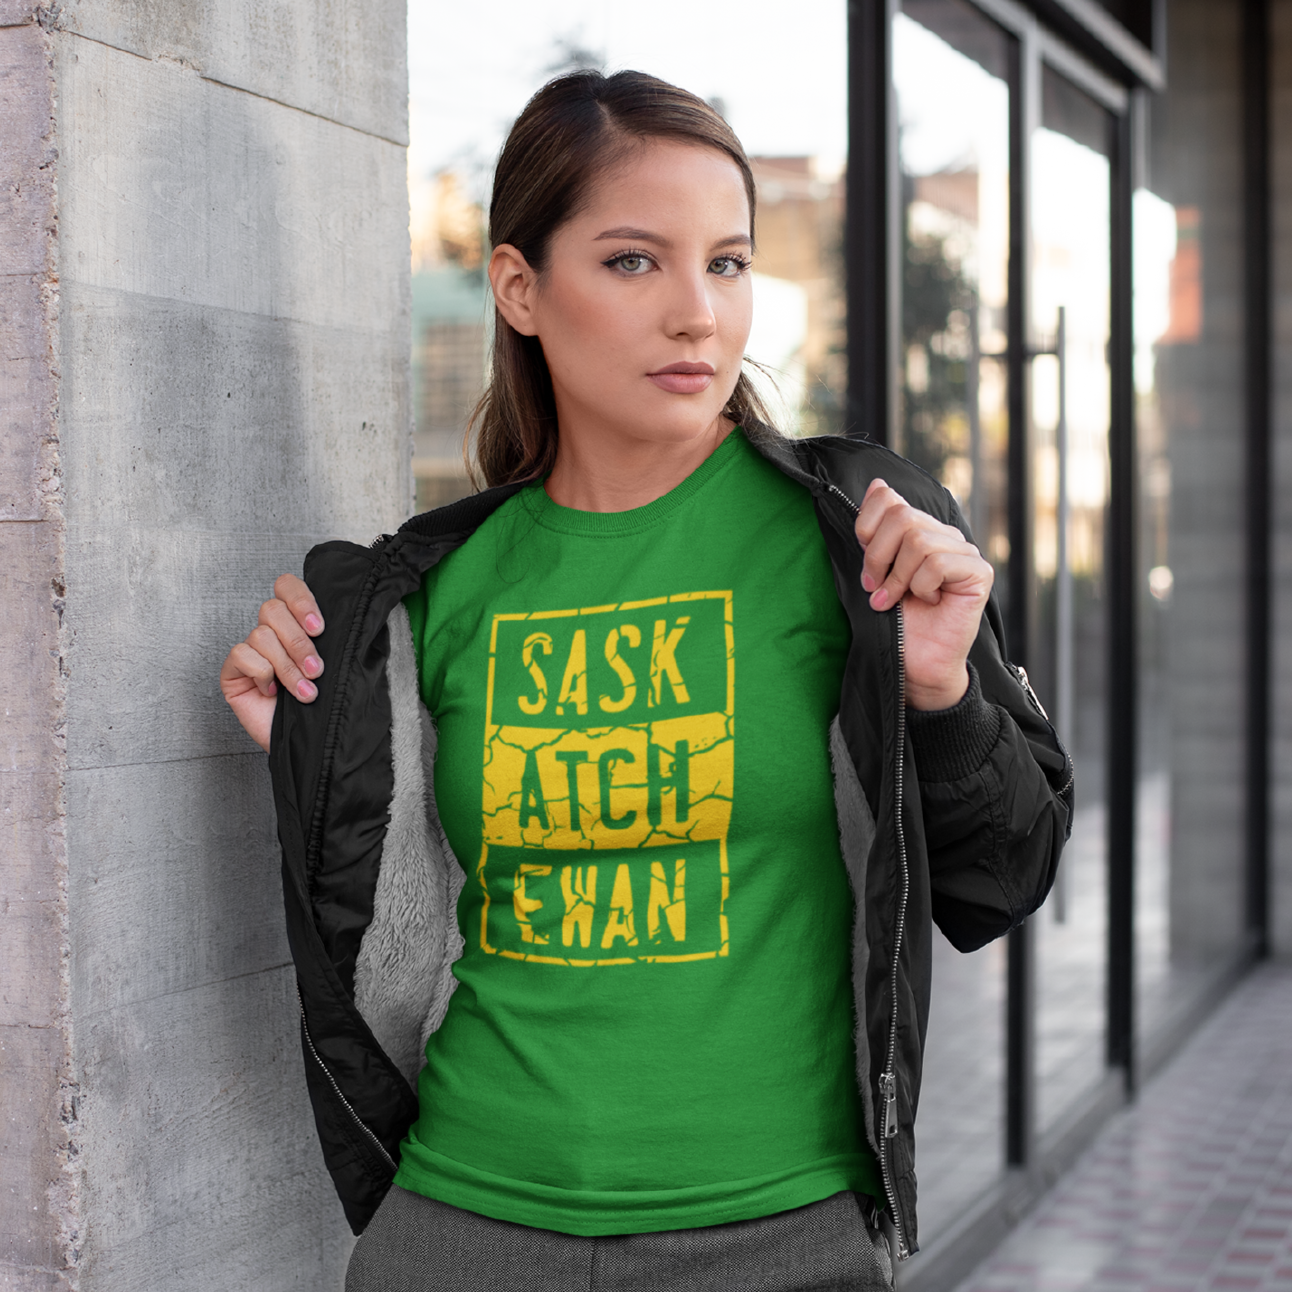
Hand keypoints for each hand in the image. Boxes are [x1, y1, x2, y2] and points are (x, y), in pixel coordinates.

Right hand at [219, 574, 324, 752]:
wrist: (310, 744)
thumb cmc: (324, 705)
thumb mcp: (338, 667)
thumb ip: (338, 639)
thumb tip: (354, 617)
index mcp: (296, 623)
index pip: (287, 587)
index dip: (301, 600)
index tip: (320, 628)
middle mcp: (271, 632)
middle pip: (272, 609)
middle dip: (299, 642)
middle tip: (317, 670)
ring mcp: (250, 651)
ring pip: (261, 635)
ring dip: (287, 666)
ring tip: (305, 692)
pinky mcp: (233, 671)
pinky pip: (242, 655)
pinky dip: (262, 673)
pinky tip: (272, 692)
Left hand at [854, 479, 993, 710]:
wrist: (913, 664)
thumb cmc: (894, 622)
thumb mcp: (874, 571)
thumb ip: (875, 532)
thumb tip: (878, 485)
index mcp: (918, 529)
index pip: (888, 499)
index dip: (867, 527)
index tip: (866, 565)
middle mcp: (943, 535)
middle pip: (901, 517)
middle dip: (878, 558)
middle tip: (875, 588)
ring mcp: (964, 552)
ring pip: (918, 540)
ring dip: (898, 578)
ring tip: (896, 601)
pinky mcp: (978, 572)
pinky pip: (938, 562)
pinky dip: (922, 587)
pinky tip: (928, 602)